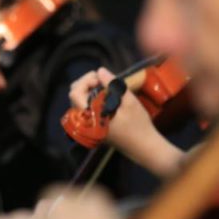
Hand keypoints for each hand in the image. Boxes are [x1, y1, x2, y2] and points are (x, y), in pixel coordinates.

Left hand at [69, 69, 183, 176]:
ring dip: (89, 91)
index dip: (85, 81)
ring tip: (106, 88)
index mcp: (90, 115)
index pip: (74, 93)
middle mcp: (85, 121)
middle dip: (86, 84)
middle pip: (74, 96)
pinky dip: (92, 99)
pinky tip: (106, 98)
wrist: (144, 147)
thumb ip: (112, 85)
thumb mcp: (129, 102)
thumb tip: (100, 70)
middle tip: (103, 81)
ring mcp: (88, 125)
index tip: (101, 79)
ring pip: (79, 102)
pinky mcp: (93, 127)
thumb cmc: (138, 124)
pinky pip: (85, 109)